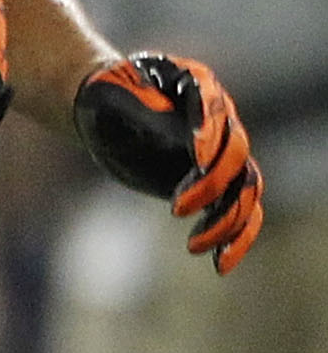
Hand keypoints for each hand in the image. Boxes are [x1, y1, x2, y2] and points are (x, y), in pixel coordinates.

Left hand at [74, 51, 263, 273]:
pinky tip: (220, 264)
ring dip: (229, 221)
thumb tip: (169, 123)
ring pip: (246, 190)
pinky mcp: (213, 184)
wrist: (106, 111)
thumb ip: (142, 103)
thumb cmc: (109, 94)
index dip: (212, 137)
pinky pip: (240, 212)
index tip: (197, 161)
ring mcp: (220, 155)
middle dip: (212, 185)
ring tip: (194, 247)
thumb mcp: (117, 91)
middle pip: (237, 156)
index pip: (216, 112)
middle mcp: (220, 122)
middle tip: (175, 210)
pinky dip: (236, 238)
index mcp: (199, 87)